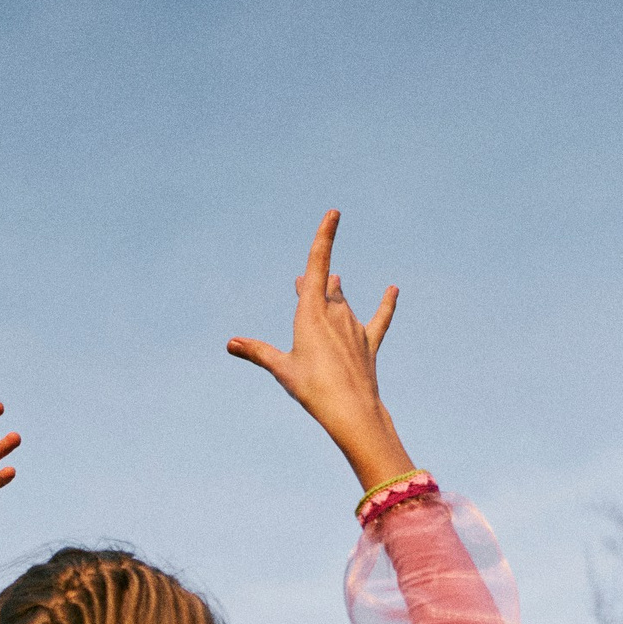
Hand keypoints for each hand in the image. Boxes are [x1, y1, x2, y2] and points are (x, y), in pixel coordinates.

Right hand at [227, 211, 414, 488]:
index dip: (325, 237)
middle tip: (302, 283)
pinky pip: (379, 319)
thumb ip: (258, 352)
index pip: (318, 264)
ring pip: (344, 303)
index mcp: (311, 312)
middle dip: (314, 286)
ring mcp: (354, 328)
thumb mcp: (281, 368)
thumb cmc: (312, 388)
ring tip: (336, 283)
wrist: (350, 410)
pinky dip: (386, 304)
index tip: (334, 213)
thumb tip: (230, 344)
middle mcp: (335, 313)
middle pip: (326, 289)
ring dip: (337, 294)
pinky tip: (393, 289)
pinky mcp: (368, 343)